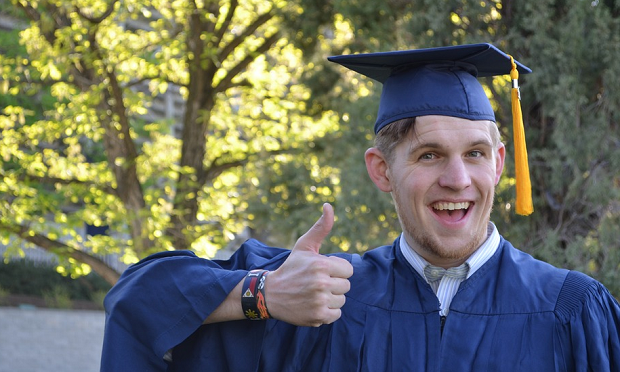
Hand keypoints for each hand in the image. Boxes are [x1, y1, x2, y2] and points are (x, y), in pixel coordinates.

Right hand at [265, 203, 353, 326]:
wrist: (270, 294)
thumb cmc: (291, 268)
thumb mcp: (304, 246)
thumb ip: (321, 227)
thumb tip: (328, 205)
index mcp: (322, 265)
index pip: (348, 270)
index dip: (337, 270)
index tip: (323, 271)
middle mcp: (322, 283)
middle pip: (346, 286)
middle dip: (334, 284)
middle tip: (316, 284)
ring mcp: (320, 301)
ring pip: (342, 300)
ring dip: (331, 298)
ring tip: (314, 294)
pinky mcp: (318, 316)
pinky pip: (336, 314)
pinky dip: (327, 312)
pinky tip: (313, 305)